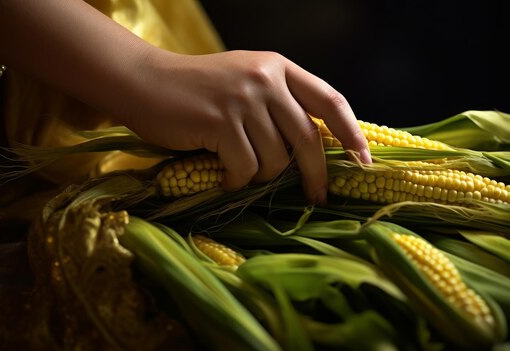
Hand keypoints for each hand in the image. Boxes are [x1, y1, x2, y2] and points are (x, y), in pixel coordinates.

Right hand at [123, 49, 370, 203]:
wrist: (145, 82)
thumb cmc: (197, 90)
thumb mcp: (246, 82)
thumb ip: (279, 104)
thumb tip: (315, 149)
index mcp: (279, 68)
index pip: (330, 101)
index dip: (352, 134)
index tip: (364, 162)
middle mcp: (266, 79)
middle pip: (309, 139)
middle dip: (316, 175)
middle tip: (317, 196)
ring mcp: (243, 99)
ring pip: (274, 160)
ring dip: (259, 175)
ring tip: (238, 169)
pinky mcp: (220, 122)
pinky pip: (245, 168)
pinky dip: (235, 180)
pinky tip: (221, 174)